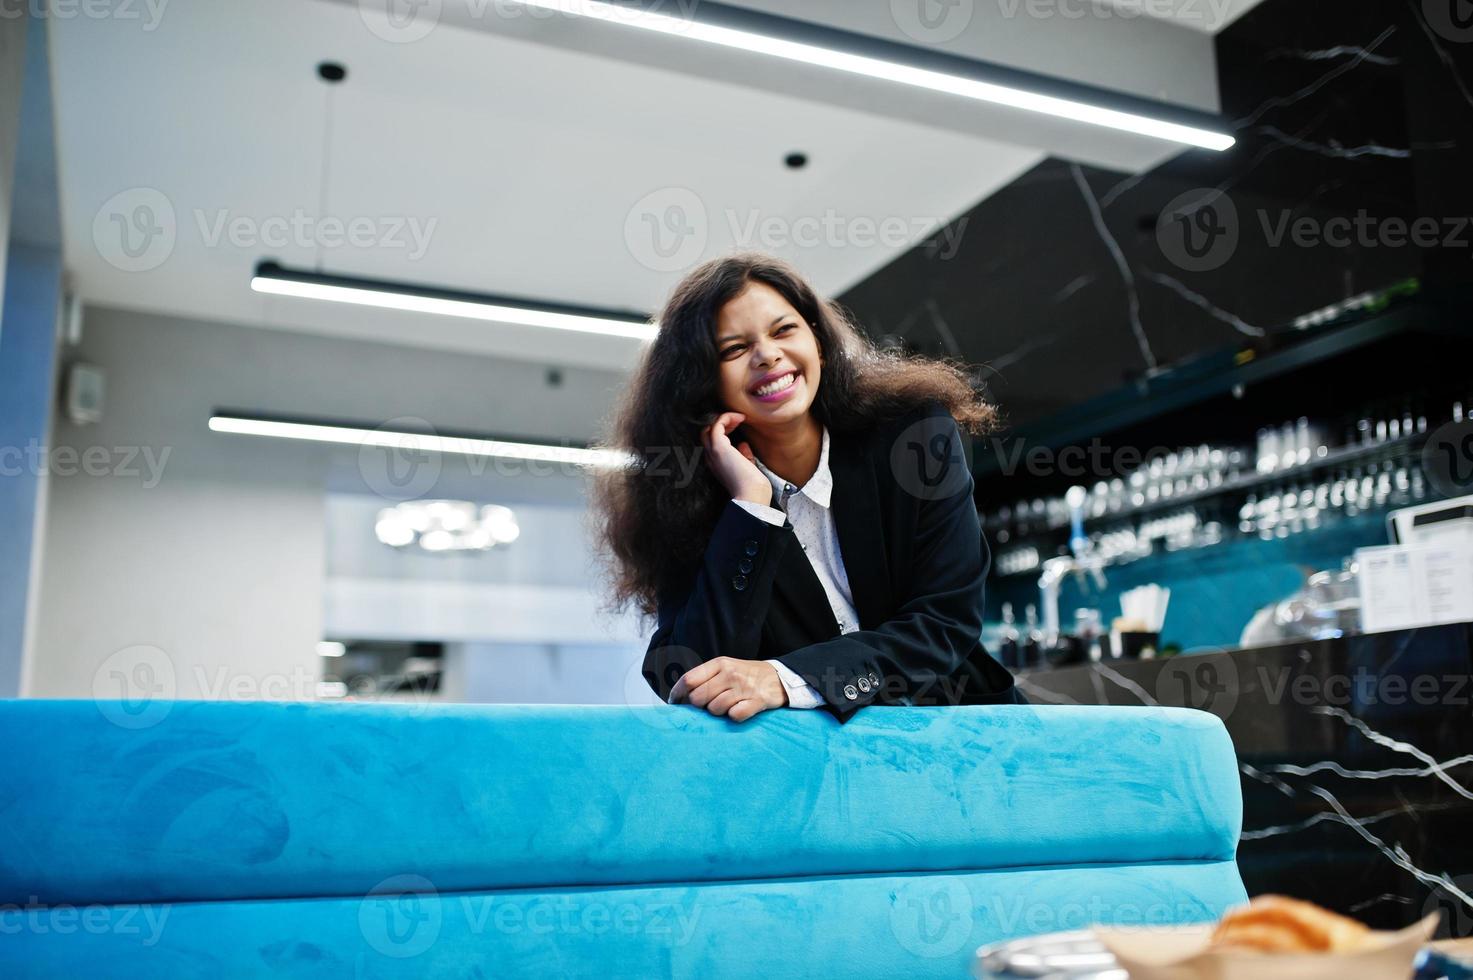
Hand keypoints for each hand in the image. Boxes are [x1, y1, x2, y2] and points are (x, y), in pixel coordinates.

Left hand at [669, 657, 787, 721]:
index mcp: (720, 663)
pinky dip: (734, 716)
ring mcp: (744, 687)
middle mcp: (731, 673)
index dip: (677, 693)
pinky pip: (735, 716)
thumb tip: (679, 695)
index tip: (674, 703)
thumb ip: (705, 677)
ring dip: (718, 712)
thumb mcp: (726, 667)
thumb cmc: (746, 675)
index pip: (689, 679)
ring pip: (715, 709)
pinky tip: (739, 710)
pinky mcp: (757, 701)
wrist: (779, 677)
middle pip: (698, 698)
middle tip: (708, 705)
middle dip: (700, 706)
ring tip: (728, 706)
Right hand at [702, 413, 770, 505]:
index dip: (724, 431)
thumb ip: (744, 456)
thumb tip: (743, 444)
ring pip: (709, 428)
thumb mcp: (747, 467)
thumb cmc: (752, 486)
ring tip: (739, 418)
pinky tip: (740, 418)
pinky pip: (717, 425)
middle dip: (721, 424)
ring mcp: (714, 452)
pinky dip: (727, 417)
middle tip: (738, 421)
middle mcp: (712, 458)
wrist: (751, 495)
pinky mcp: (719, 447)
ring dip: (724, 419)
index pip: (713, 442)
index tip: (739, 427)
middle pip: (707, 434)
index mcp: (718, 464)